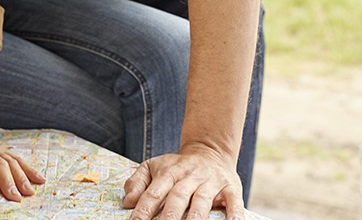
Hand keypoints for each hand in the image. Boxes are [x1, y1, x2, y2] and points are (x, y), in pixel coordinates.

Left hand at [122, 143, 244, 219]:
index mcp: (169, 172)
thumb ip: (137, 182)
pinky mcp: (230, 187)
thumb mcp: (154, 166)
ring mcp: (210, 182)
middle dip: (169, 216)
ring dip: (195, 218)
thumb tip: (127, 202)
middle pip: (178, 197)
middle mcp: (190, 177)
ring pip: (202, 201)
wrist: (210, 150)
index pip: (154, 192)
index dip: (144, 209)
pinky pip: (233, 201)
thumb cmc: (177, 167)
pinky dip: (234, 214)